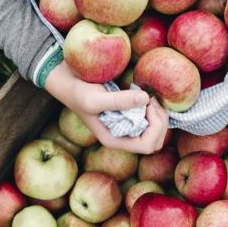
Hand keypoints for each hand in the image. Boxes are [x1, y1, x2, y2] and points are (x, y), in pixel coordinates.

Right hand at [44, 62, 169, 153]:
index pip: (147, 146)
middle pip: (156, 140)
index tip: (147, 105)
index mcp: (115, 139)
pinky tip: (145, 94)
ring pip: (156, 130)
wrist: (67, 81)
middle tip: (151, 100)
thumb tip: (146, 98)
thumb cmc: (78, 93)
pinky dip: (153, 108)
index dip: (155, 128)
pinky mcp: (128, 112)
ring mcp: (126, 124)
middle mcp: (122, 135)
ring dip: (158, 114)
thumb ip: (120, 101)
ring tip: (149, 97)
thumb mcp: (95, 99)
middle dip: (160, 122)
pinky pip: (150, 117)